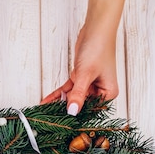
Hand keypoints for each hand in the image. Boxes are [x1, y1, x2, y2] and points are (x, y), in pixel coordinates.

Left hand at [41, 0, 125, 115]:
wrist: (95, 29)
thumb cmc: (98, 48)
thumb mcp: (86, 74)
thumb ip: (78, 94)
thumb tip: (73, 111)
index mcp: (108, 93)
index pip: (91, 109)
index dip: (78, 115)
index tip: (64, 123)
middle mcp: (100, 90)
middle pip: (81, 104)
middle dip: (66, 110)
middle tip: (50, 118)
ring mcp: (90, 84)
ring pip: (73, 97)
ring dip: (59, 102)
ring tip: (45, 111)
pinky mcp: (81, 78)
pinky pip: (68, 89)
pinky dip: (58, 94)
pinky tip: (47, 100)